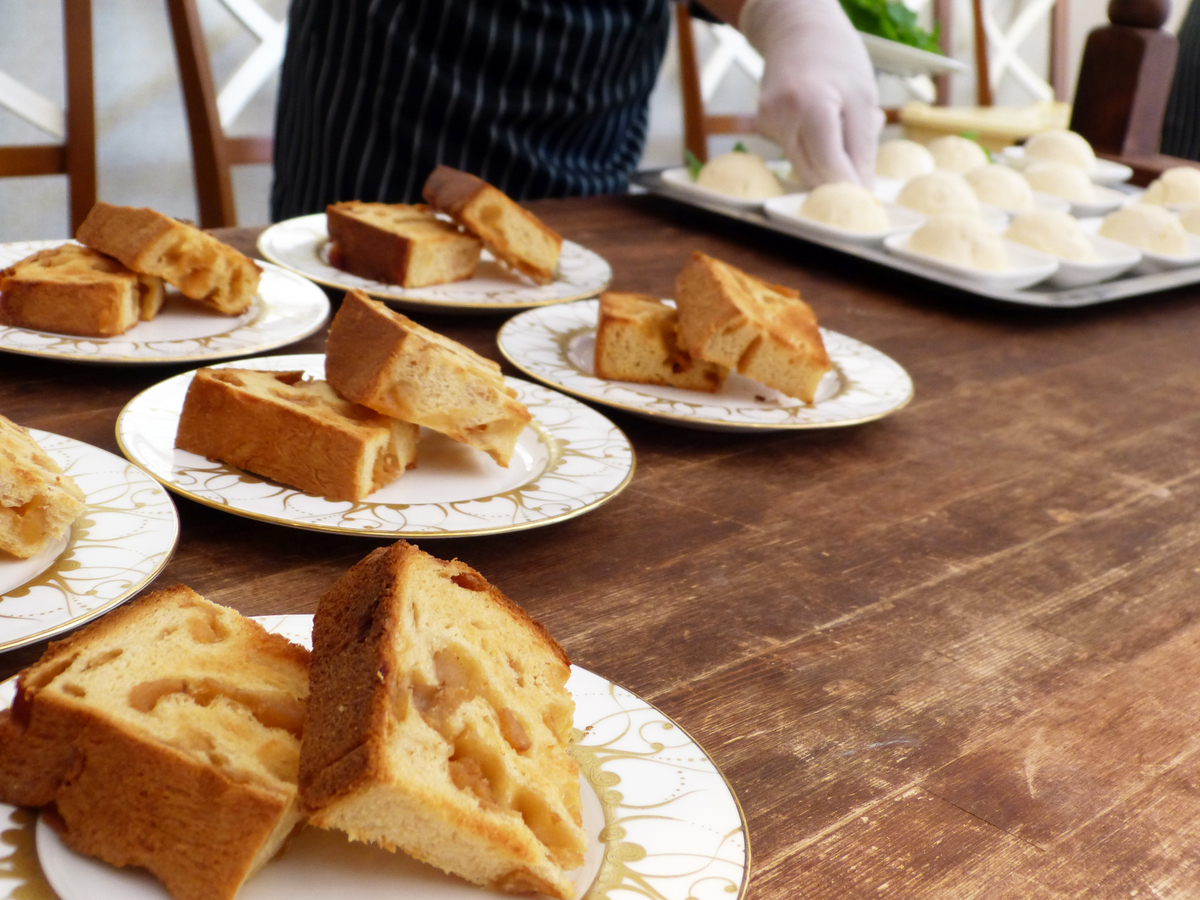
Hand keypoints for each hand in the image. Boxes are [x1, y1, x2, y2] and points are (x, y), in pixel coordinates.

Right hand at [740, 0, 883, 185]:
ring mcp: (767, 125)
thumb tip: (863, 189)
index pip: (830, 166)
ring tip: (844, 128)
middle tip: (862, 170)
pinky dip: (813, 148)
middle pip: (812, 173)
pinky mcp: (763, 128)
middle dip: (839, 177)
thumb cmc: (836, 56)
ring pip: (802, 166)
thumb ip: (862, 146)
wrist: (796, 28)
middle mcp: (780, 119)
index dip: (851, 185)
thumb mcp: (863, 96)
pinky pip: (793, 152)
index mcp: (810, 106)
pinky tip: (823, 121)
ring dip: (827, 161)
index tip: (868, 197)